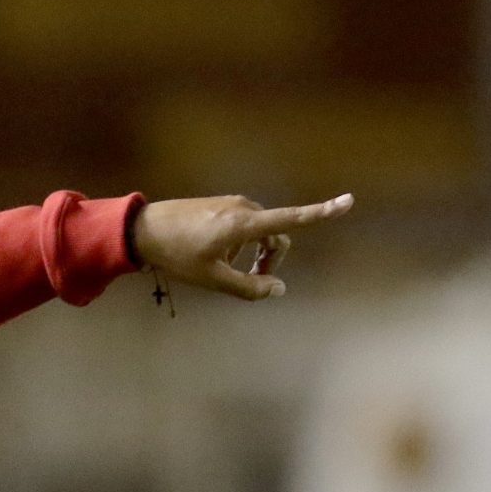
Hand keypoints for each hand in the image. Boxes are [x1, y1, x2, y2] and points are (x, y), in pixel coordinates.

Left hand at [129, 192, 353, 299]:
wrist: (142, 229)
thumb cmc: (176, 255)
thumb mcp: (212, 279)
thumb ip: (249, 288)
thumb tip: (278, 289)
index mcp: (243, 224)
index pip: (291, 219)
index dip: (322, 212)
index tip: (348, 202)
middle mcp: (242, 208)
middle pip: (277, 234)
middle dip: (273, 258)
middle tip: (256, 280)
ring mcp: (231, 204)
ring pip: (261, 231)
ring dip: (256, 252)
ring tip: (228, 268)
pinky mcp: (221, 205)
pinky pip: (245, 225)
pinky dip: (243, 242)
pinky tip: (217, 255)